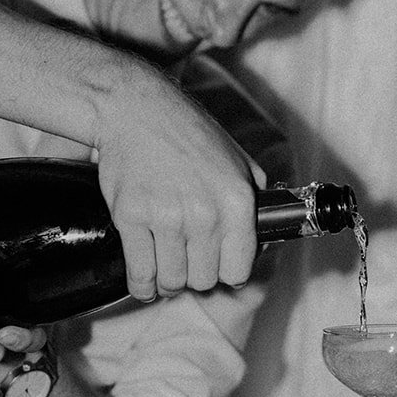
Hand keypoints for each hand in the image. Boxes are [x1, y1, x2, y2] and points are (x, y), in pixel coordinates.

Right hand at [95, 71, 259, 300]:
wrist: (137, 111)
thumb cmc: (191, 135)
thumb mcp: (241, 161)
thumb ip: (257, 201)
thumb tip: (265, 240)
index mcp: (237, 202)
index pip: (238, 271)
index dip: (227, 272)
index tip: (218, 266)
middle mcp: (205, 214)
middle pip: (204, 281)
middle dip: (196, 275)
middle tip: (188, 259)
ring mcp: (166, 217)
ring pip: (172, 282)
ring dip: (168, 280)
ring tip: (167, 265)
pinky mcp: (131, 218)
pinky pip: (140, 274)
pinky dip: (141, 285)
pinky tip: (144, 281)